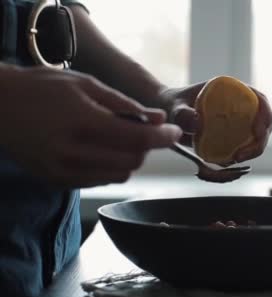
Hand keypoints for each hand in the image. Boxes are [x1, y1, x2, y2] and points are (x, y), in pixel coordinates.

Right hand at [0, 66, 181, 187]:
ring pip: (118, 175)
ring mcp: (62, 169)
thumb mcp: (85, 84)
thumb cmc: (40, 87)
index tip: (174, 132)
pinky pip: (99, 181)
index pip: (137, 138)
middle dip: (146, 148)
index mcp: (82, 121)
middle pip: (132, 161)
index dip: (163, 136)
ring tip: (119, 139)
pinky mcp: (56, 180)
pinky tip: (101, 150)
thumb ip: (125, 104)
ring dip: (129, 160)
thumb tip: (158, 118)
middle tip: (143, 131)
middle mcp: (72, 150)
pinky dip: (110, 168)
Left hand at [161, 81, 271, 162]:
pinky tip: (230, 160)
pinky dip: (243, 155)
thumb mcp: (174, 108)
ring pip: (258, 137)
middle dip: (260, 140)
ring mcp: (240, 121)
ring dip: (253, 150)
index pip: (259, 100)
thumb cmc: (172, 106)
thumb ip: (182, 114)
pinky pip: (245, 146)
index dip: (265, 115)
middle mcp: (241, 104)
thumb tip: (197, 122)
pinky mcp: (235, 135)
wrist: (169, 115)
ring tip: (235, 159)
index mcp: (233, 90)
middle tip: (241, 154)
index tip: (257, 131)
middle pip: (264, 122)